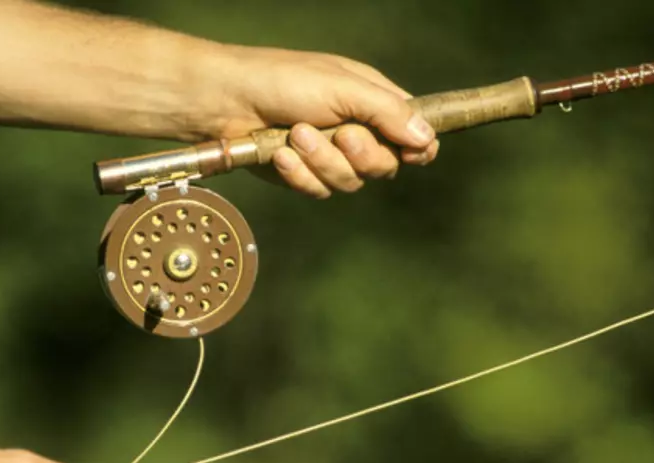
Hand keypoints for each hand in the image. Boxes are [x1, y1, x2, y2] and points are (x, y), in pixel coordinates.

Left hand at [209, 45, 439, 197]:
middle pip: (385, 167)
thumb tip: (427, 138)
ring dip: (322, 161)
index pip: (415, 134)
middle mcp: (356, 131)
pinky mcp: (304, 176)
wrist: (227, 100)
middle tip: (339, 134)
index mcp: (373, 102)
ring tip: (296, 134)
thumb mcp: (342, 88)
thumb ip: (387, 113)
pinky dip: (299, 174)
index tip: (412, 153)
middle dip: (360, 155)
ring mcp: (329, 156)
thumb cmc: (284, 80)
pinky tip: (280, 154)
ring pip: (349, 183)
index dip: (417, 148)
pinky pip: (318, 191)